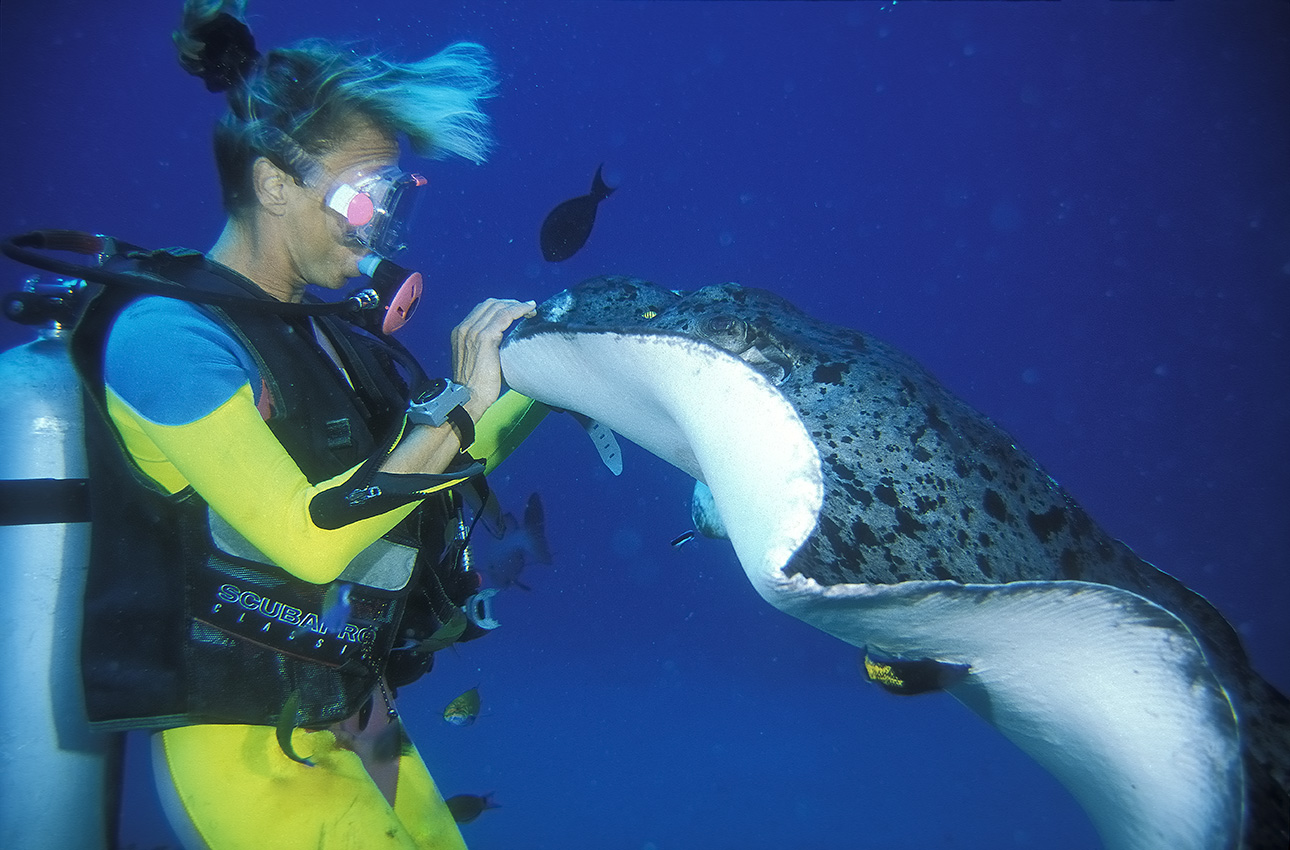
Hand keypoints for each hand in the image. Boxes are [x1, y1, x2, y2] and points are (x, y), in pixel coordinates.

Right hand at [451, 298, 536, 420]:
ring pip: (499, 307)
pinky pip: (505, 315)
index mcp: (461, 333)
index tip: (517, 311)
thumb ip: (486, 350)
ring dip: (518, 305)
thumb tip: (505, 347)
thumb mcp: (477, 362)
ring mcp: (473, 332)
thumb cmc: (476, 387)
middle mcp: (465, 328)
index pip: (483, 310)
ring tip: (532, 309)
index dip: (502, 306)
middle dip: (511, 303)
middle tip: (528, 309)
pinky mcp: (485, 338)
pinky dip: (519, 310)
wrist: (467, 398)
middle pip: (491, 304)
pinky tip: (529, 311)